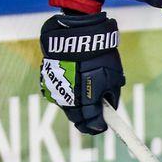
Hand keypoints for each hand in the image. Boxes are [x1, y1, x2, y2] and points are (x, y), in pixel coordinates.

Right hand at [39, 12, 124, 134]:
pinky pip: (59, 94)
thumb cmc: (99, 55)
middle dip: (86, 121)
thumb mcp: (113, 77)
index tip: (102, 126)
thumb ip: (110, 97)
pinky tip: (74, 85)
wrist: (76, 34)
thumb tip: (108, 108)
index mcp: (88, 101)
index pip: (92, 125)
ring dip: (76, 107)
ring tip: (85, 100)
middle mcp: (70, 100)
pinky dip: (66, 94)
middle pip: (77, 119)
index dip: (98, 127)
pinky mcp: (48, 82)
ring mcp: (57, 91)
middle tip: (94, 119)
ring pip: (67, 107)